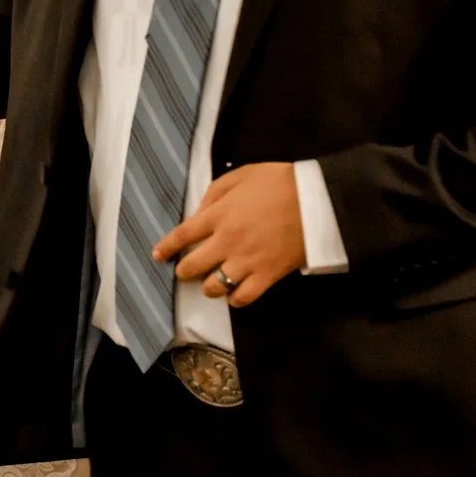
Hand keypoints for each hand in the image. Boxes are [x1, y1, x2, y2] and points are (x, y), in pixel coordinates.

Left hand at [153, 163, 304, 308]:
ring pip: (214, 287)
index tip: (158, 255)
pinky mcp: (268, 275)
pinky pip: (243, 298)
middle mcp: (227, 241)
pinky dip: (235, 300)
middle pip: (192, 266)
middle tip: (186, 270)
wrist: (317, 200)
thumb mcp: (239, 176)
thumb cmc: (278, 182)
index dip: (166, 247)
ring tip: (211, 282)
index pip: (181, 236)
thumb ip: (213, 195)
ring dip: (208, 286)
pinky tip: (234, 294)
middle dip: (184, 270)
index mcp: (218, 215)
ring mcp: (247, 261)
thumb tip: (198, 214)